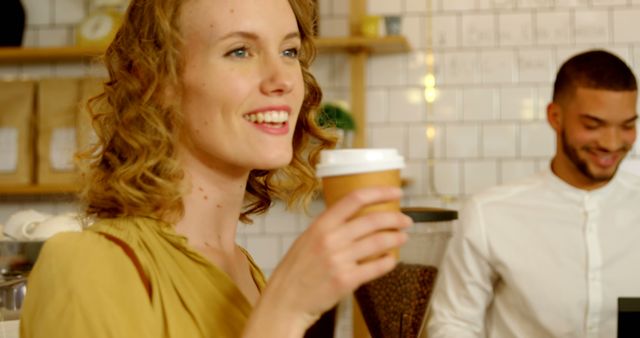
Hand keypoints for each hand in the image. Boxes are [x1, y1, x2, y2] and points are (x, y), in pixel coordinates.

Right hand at [245, 186, 411, 336]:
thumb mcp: (307, 239)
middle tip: (406, 219)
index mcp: (320, 225)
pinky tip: (391, 259)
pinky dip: (388, 261)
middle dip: (395, 218)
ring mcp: (338, 260)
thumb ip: (329, 228)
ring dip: (396, 238)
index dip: (379, 193)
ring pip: (378, 242)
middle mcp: (330, 239)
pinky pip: (376, 267)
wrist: (285, 301)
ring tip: (402, 237)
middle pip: (372, 220)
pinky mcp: (346, 280)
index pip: (354, 199)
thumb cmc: (295, 271)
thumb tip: (356, 217)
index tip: (395, 192)